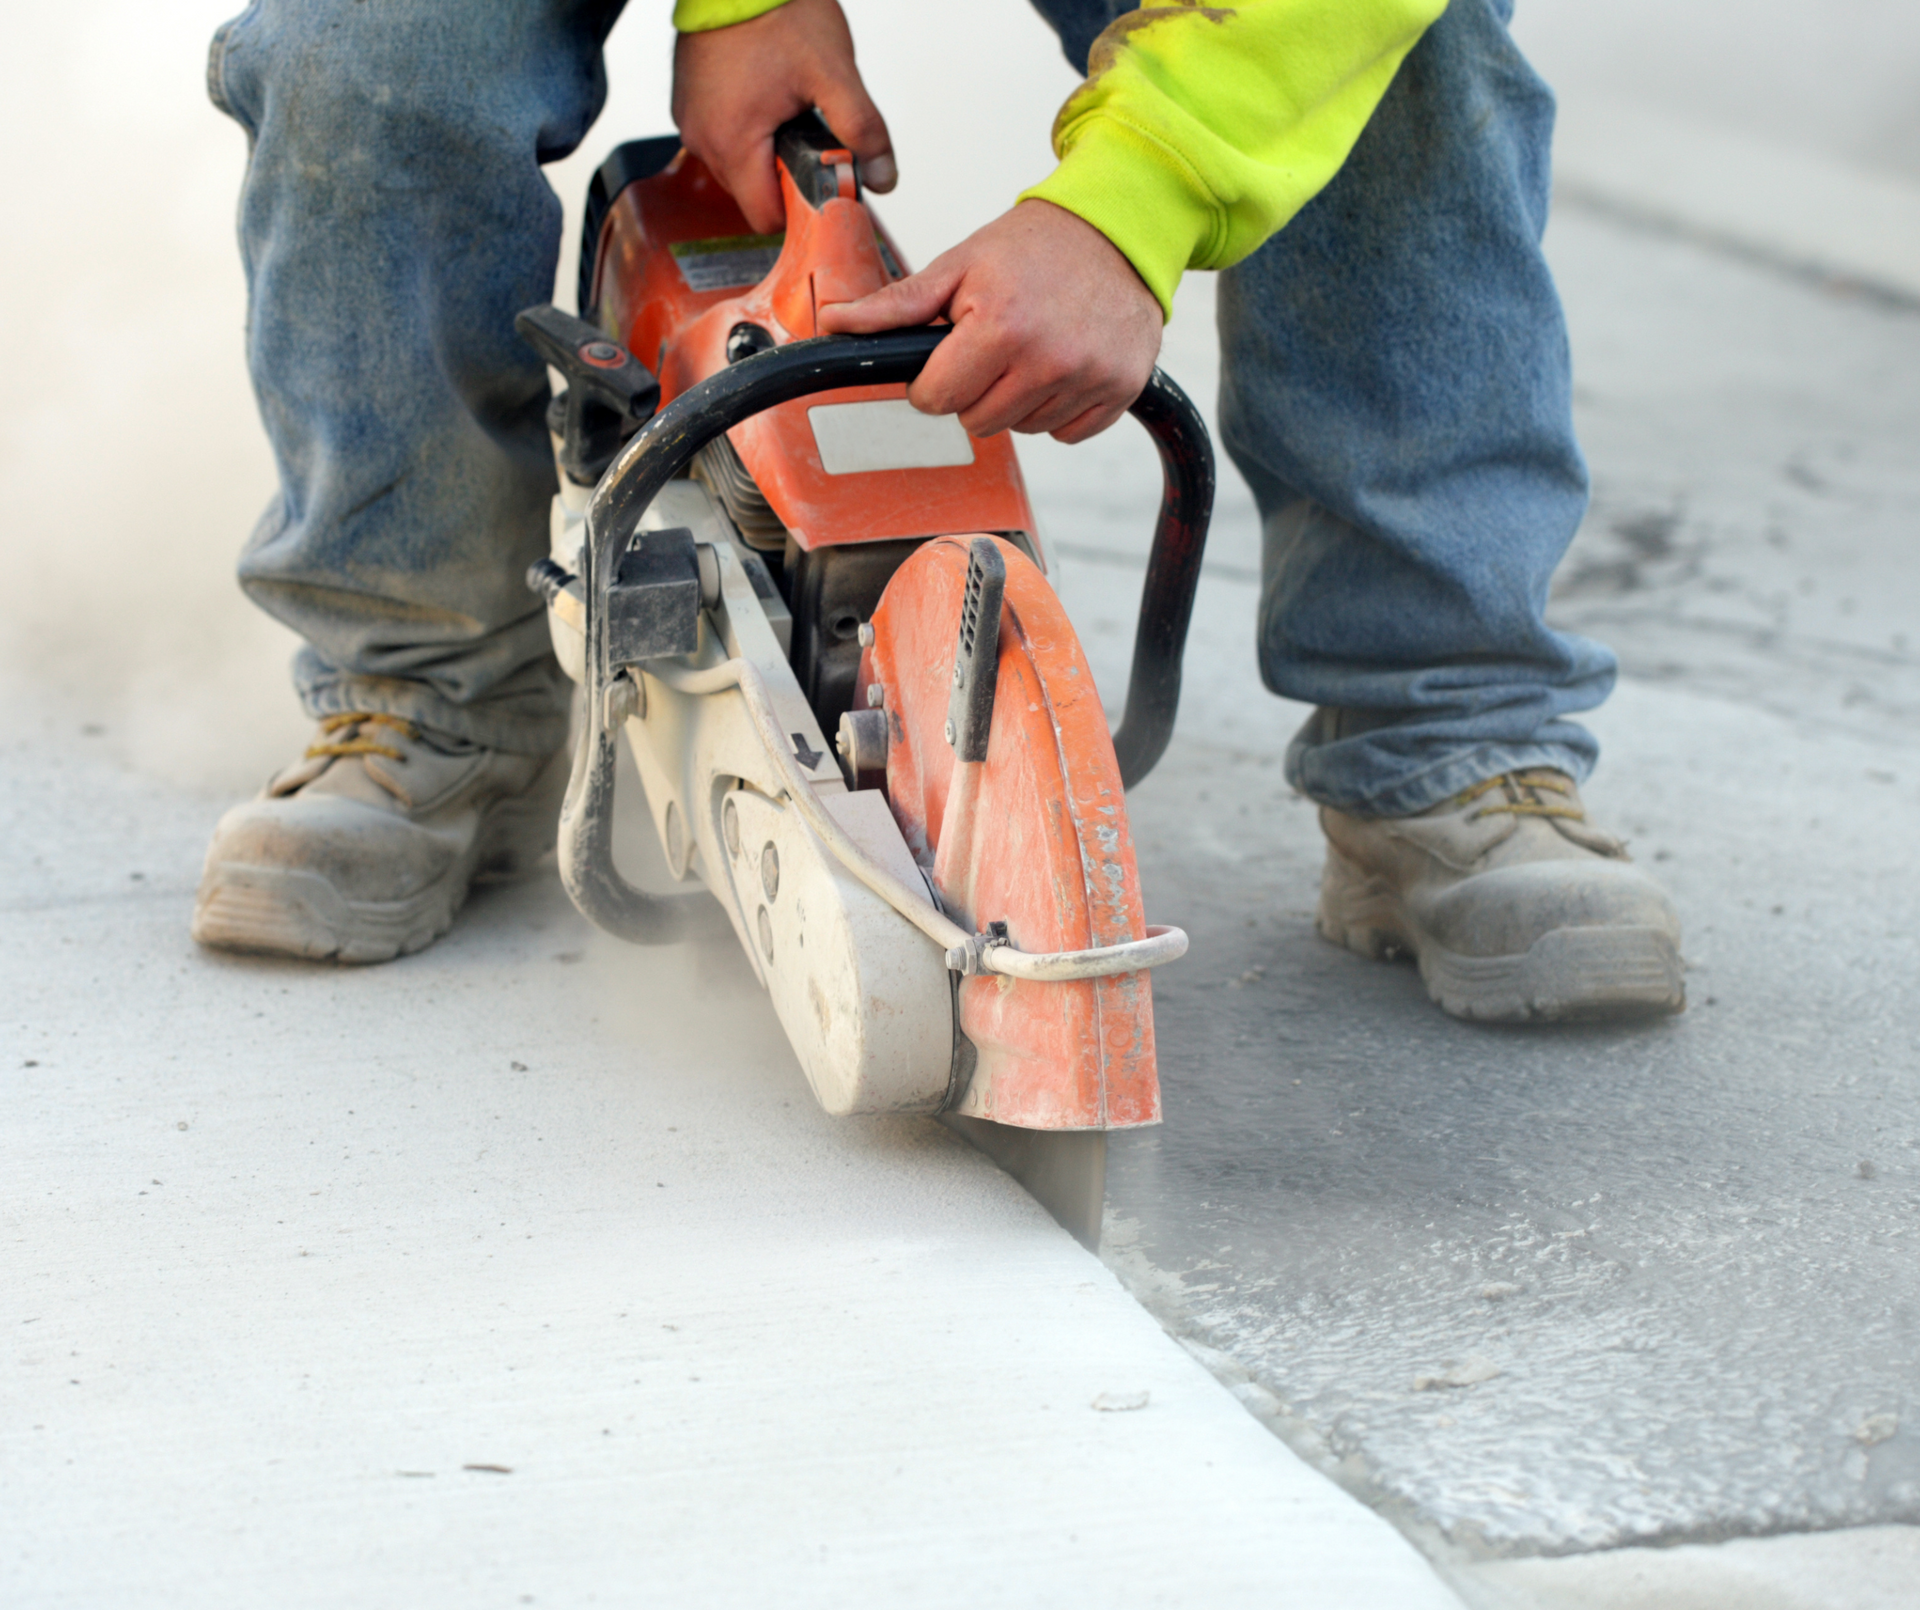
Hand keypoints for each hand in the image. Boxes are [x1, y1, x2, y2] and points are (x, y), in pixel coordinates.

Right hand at [672, 0, 895, 235]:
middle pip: (752, 195)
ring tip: (784, 108)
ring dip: (765, 153)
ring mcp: (690, 120)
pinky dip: (745, 130)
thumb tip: (883, 178)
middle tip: (807, 131)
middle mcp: (703, 138)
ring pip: (736, 168)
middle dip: (785, 176)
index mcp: (733, 142)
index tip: (821, 181)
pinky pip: (721, 137)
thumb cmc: (777, 9)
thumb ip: (863, 131)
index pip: (767, 217)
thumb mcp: (835, 73)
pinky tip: (763, 96)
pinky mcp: (687, 103)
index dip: (800, 208)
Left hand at [817, 200, 1163, 443]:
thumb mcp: (960, 264)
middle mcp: (1048, 359)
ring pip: (1021, 429)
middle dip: (974, 390)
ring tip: (1031, 350)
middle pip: (976, 422)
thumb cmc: (1036, 245)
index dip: (933, 380)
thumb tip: (835, 322)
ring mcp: (1089, 379)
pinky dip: (1058, 408)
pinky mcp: (1119, 391)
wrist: (1118, 230)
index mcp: (1001, 325)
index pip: (937, 400)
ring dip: (1016, 400)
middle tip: (992, 346)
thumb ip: (898, 305)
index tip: (949, 354)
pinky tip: (1062, 366)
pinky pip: (1067, 433)